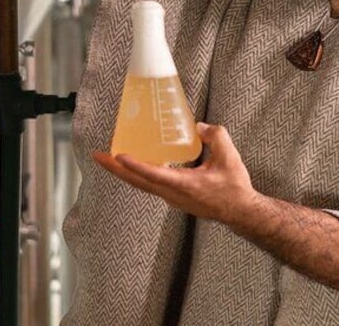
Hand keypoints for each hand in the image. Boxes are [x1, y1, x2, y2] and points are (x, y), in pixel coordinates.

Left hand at [93, 123, 259, 223]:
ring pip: (142, 184)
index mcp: (183, 185)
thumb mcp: (229, 157)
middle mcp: (172, 194)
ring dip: (124, 172)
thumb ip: (215, 137)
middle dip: (115, 168)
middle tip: (97, 156)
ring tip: (109, 158)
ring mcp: (172, 198)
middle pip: (137, 181)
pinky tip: (135, 163)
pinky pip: (150, 185)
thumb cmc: (234, 188)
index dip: (134, 164)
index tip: (117, 155)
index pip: (153, 174)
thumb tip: (199, 127)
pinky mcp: (175, 198)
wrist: (241, 212)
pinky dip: (138, 174)